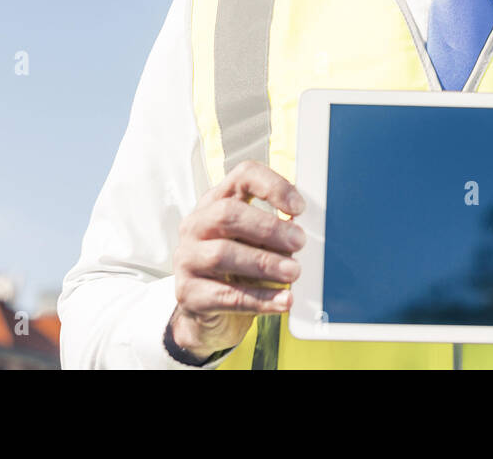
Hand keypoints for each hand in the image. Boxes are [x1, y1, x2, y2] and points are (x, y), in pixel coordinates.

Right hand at [169, 160, 306, 360]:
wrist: (209, 316)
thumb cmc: (239, 270)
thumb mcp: (258, 243)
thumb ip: (276, 232)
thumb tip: (306, 231)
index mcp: (217, 202)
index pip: (242, 176)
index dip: (272, 186)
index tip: (299, 207)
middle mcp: (197, 225)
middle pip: (227, 214)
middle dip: (269, 228)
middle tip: (299, 242)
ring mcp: (187, 259)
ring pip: (222, 254)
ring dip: (264, 262)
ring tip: (293, 272)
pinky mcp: (188, 293)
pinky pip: (225, 295)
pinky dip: (259, 298)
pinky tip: (283, 300)